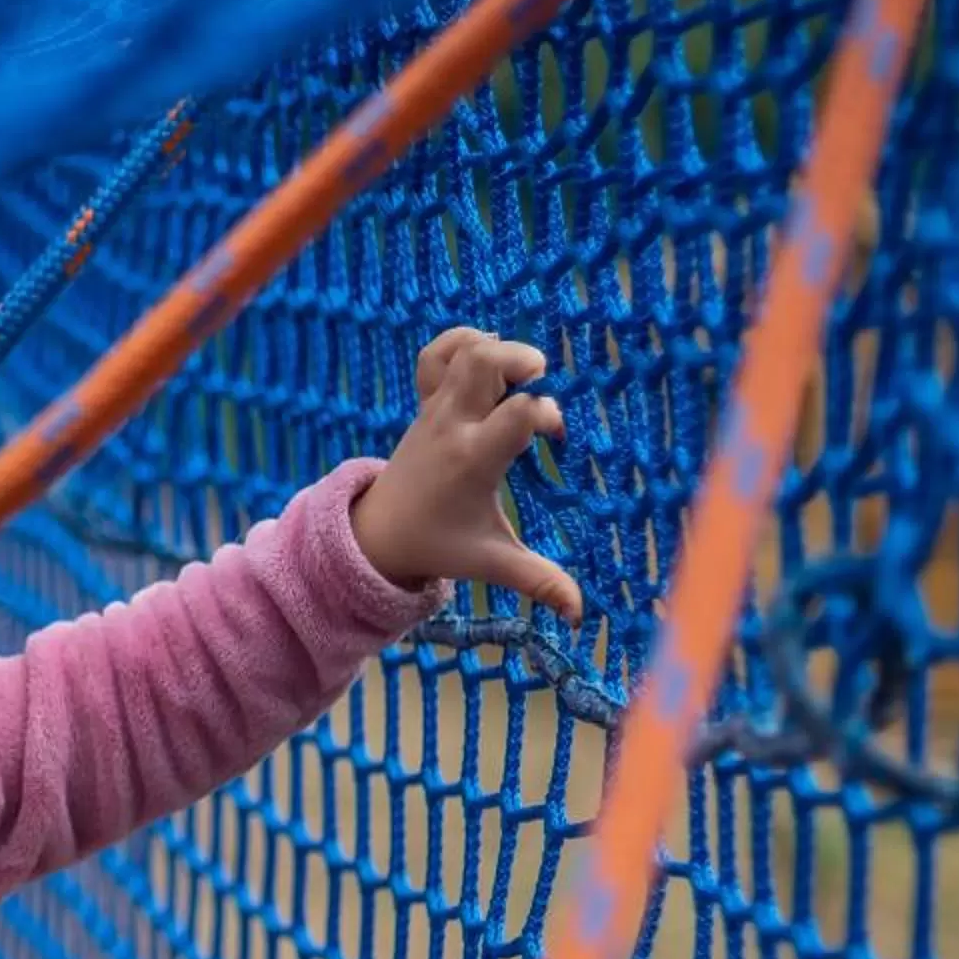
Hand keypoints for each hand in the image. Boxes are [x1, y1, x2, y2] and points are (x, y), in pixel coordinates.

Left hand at [350, 328, 583, 620]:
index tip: (557, 438)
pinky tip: (489, 359)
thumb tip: (579, 615)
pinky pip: (434, 355)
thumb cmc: (441, 543)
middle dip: (522, 360)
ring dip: (497, 350)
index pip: (518, 413)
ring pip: (461, 352)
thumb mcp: (491, 561)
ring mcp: (435, 410)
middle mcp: (453, 426)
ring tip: (519, 375)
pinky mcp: (425, 402)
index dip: (548, 414)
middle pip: (483, 363)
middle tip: (540, 383)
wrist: (379, 532)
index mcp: (473, 460)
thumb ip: (537, 581)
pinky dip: (463, 344)